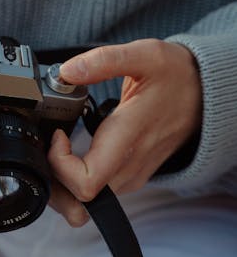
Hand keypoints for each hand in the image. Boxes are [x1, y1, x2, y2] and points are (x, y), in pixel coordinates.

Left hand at [47, 39, 201, 226]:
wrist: (205, 94)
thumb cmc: (176, 76)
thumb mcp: (145, 55)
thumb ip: (104, 61)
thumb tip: (67, 71)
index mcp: (130, 138)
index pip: (86, 183)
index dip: (59, 165)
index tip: (58, 134)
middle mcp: (129, 166)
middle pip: (78, 201)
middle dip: (53, 177)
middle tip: (51, 142)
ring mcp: (130, 175)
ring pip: (85, 201)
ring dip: (62, 180)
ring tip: (59, 145)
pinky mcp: (130, 176)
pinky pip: (95, 192)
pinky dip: (75, 178)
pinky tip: (72, 150)